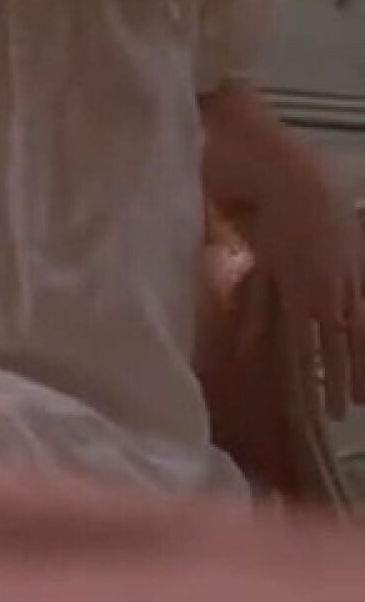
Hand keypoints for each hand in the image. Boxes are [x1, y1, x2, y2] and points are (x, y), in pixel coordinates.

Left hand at [238, 175, 364, 420]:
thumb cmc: (274, 225)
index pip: (301, 352)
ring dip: (359, 368)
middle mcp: (324, 296)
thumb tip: (248, 350)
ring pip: (356, 334)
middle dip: (337, 384)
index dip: (307, 384)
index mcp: (296, 297)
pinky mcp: (359, 269)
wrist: (304, 185)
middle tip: (340, 416)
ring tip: (361, 398)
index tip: (311, 412)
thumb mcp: (261, 269)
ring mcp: (346, 283)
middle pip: (333, 349)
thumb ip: (256, 312)